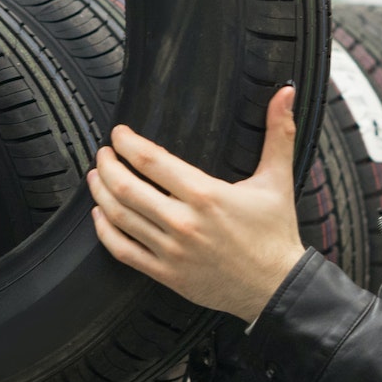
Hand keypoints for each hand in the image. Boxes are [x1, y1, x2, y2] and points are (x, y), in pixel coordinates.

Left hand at [87, 87, 306, 320]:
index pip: (152, 161)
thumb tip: (285, 94)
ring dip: (101, 194)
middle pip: (127, 188)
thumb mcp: (278, 180)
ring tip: (96, 177)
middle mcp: (184, 222)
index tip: (119, 134)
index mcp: (206, 195)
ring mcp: (172, 251)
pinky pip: (124, 251)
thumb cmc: (275, 235)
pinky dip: (105, 232)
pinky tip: (100, 217)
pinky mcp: (167, 274)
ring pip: (120, 217)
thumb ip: (278, 134)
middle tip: (103, 153)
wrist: (277, 288)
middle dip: (107, 165)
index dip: (128, 143)